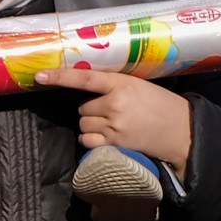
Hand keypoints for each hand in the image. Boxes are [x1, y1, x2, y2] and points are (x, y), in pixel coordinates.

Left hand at [38, 66, 193, 172]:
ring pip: (83, 123)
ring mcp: (113, 126)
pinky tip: (107, 136)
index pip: (84, 78)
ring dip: (91, 124)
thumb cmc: (160, 105)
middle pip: (82, 107)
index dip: (60, 77)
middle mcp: (115, 104)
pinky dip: (91, 139)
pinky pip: (86, 140)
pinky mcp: (114, 144)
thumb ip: (114, 85)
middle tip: (111, 110)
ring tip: (113, 123)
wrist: (180, 131)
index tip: (40, 76)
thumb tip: (86, 85)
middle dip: (91, 109)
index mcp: (122, 84)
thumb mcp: (140, 86)